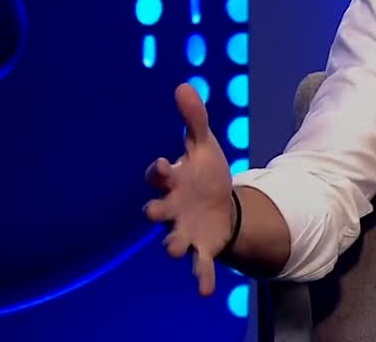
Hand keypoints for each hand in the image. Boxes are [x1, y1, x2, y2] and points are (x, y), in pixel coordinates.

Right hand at [142, 84, 233, 295]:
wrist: (220, 205)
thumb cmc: (205, 174)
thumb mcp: (203, 145)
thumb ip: (194, 119)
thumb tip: (184, 85)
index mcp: (172, 182)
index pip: (159, 176)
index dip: (160, 171)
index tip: (164, 165)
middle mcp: (171, 208)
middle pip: (156, 211)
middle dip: (155, 211)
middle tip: (154, 212)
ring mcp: (183, 230)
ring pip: (171, 241)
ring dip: (172, 245)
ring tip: (174, 249)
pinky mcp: (201, 248)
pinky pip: (198, 266)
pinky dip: (200, 278)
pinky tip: (203, 291)